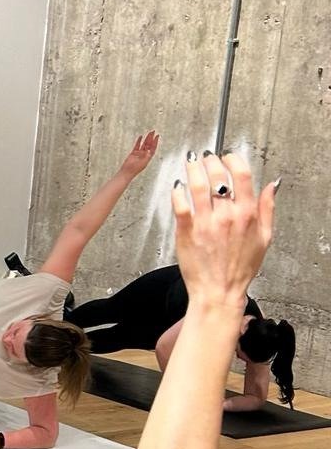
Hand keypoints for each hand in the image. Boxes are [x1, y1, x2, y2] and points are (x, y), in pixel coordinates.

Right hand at [120, 131, 160, 177]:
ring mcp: (139, 154)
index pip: (153, 148)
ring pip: (143, 144)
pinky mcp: (133, 153)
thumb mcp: (143, 162)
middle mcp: (144, 155)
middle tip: (153, 131)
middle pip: (149, 145)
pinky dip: (138, 141)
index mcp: (148, 157)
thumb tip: (149, 150)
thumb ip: (146, 156)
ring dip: (146, 139)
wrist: (126, 171)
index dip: (155, 142)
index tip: (157, 136)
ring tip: (149, 133)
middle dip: (151, 138)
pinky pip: (137, 145)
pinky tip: (140, 137)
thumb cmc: (135, 169)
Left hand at [172, 151, 274, 305]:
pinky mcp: (187, 231)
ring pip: (197, 185)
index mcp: (247, 214)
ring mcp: (205, 223)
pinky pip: (180, 204)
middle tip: (205, 157)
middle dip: (210, 161)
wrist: (219, 291)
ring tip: (190, 163)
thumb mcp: (264, 238)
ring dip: (192, 169)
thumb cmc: (240, 269)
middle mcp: (226, 215)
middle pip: (217, 176)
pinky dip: (178, 191)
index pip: (241, 174)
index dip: (232, 160)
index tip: (227, 156)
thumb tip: (271, 186)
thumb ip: (267, 208)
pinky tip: (178, 185)